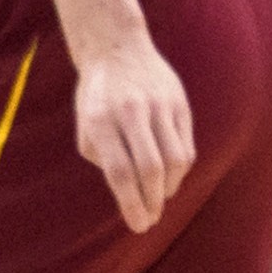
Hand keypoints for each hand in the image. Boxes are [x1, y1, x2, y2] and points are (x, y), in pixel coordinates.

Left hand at [73, 28, 194, 232]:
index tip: (138, 225)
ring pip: (174, 160)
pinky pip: (186, 146)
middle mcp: (131, 112)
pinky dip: (180, 169)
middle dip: (152, 201)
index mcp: (100, 119)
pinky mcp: (179, 104)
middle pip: (150, 168)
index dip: (130, 203)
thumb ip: (103, 156)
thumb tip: (127, 189)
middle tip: (151, 219)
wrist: (117, 47)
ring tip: (160, 198)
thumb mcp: (85, 123)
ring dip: (169, 187)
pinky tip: (171, 177)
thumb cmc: (97, 93)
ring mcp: (159, 106)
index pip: (119, 171)